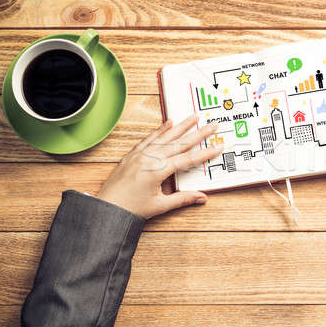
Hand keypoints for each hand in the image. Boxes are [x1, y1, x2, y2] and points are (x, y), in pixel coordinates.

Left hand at [97, 115, 222, 218]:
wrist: (106, 208)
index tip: (218, 146)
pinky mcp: (133, 154)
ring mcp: (141, 154)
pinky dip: (160, 130)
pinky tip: (169, 122)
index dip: (205, 153)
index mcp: (158, 170)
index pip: (188, 159)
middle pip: (180, 143)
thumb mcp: (160, 205)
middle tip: (212, 125)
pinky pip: (149, 138)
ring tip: (193, 117)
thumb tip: (202, 197)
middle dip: (198, 133)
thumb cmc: (131, 209)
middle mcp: (150, 158)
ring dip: (181, 126)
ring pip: (165, 137)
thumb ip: (183, 199)